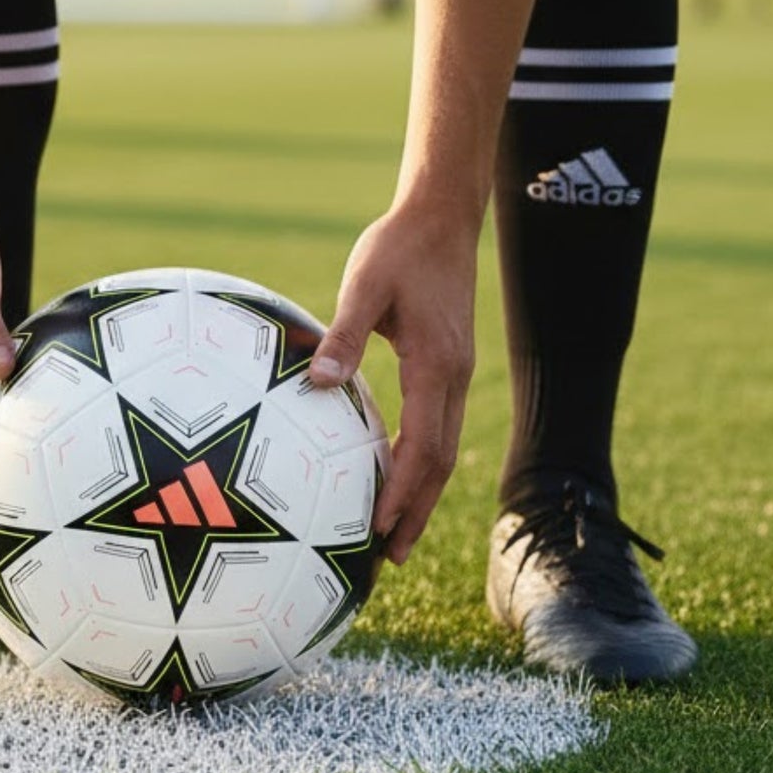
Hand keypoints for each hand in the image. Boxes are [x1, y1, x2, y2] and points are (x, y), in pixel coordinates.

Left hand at [309, 203, 479, 564]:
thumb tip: (316, 384)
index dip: (403, 492)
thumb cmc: (399, 246)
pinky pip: (439, 425)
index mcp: (436, 365)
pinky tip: (396, 473)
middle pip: (441, 461)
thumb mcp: (365, 284)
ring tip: (396, 534)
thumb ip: (343, 336)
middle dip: (418, 512)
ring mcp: (456, 372)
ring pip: (444, 448)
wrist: (442, 216)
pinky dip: (421, 461)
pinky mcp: (449, 364)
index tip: (380, 529)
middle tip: (389, 557)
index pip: (423, 445)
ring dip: (422, 493)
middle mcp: (453, 376)